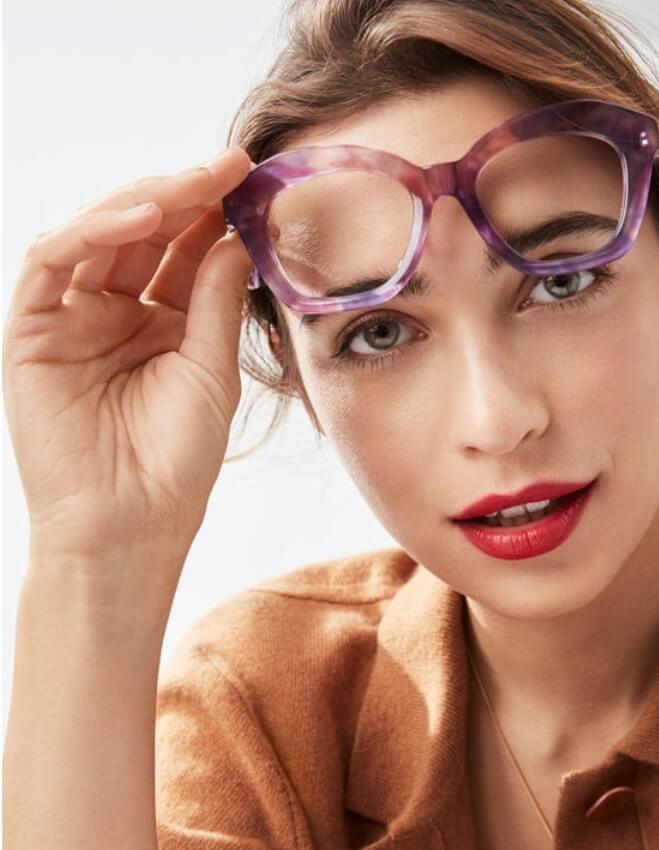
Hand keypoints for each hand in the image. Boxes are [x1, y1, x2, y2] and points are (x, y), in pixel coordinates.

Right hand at [3, 147, 255, 571]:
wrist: (131, 525)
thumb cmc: (176, 458)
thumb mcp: (210, 368)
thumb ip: (215, 300)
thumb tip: (236, 235)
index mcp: (161, 322)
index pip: (183, 250)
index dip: (213, 212)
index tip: (251, 176)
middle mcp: (115, 312)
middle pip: (144, 234)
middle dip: (185, 195)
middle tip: (227, 165)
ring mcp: (71, 318)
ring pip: (97, 235)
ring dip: (144, 203)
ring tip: (192, 184)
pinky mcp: (31, 330)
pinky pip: (51, 263)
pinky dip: (90, 231)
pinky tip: (140, 217)